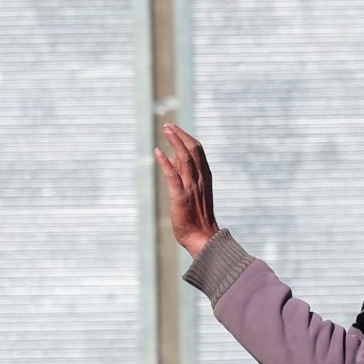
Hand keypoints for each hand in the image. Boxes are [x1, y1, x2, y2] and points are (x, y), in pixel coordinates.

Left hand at [155, 122, 218, 258]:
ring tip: (166, 130)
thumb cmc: (197, 218)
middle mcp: (200, 179)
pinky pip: (173, 176)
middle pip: (193, 150)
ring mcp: (191, 187)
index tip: (176, 129)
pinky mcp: (181, 196)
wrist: (203, 238)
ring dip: (175, 142)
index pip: (198, 151)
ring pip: (185, 158)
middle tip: (169, 125)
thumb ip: (184, 175)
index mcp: (205, 177)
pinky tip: (157, 152)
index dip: (187, 137)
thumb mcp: (193, 192)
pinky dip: (165, 162)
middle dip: (181, 135)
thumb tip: (171, 158)